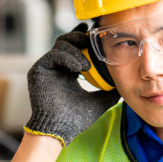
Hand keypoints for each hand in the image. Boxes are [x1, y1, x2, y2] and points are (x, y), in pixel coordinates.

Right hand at [25, 23, 120, 145]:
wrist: (60, 130)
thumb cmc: (77, 119)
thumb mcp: (99, 101)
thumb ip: (110, 91)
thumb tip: (124, 84)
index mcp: (68, 71)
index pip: (76, 47)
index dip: (84, 37)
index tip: (95, 31)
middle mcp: (56, 67)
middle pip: (67, 40)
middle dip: (80, 37)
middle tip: (91, 40)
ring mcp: (46, 67)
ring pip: (61, 44)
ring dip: (76, 50)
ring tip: (87, 65)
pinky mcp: (38, 70)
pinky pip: (53, 54)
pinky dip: (68, 58)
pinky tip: (79, 68)